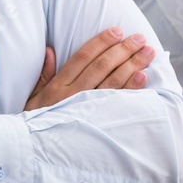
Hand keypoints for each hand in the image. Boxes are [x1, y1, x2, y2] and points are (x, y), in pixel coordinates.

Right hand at [24, 27, 155, 111]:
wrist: (35, 151)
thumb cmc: (35, 122)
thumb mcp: (34, 97)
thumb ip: (44, 73)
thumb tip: (50, 49)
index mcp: (59, 85)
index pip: (83, 57)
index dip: (101, 42)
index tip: (117, 31)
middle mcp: (73, 95)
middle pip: (102, 66)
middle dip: (123, 49)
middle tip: (140, 38)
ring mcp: (86, 109)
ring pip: (113, 82)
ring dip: (132, 65)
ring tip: (148, 52)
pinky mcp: (97, 122)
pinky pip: (117, 103)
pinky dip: (131, 89)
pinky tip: (142, 77)